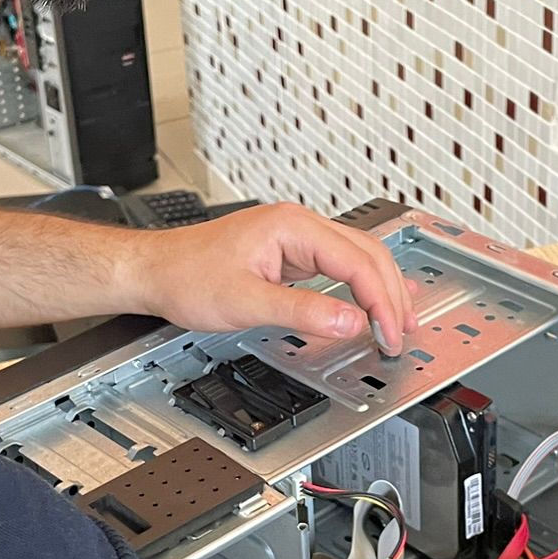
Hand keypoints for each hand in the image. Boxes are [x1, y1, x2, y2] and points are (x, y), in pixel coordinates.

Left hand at [123, 203, 417, 354]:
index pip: (357, 262)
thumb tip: (349, 321)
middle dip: (390, 294)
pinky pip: (338, 265)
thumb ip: (301, 312)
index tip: (389, 333)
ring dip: (381, 289)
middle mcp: (298, 225)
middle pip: (366, 254)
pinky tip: (377, 296)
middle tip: (402, 333)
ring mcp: (295, 238)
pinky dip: (361, 285)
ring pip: (357, 257)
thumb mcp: (245, 302)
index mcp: (292, 227)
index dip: (380, 301)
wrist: (155, 270)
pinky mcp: (289, 253)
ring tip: (401, 320)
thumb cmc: (186, 275)